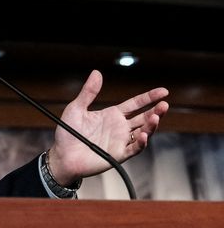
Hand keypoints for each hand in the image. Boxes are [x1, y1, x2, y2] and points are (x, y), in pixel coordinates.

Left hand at [47, 70, 168, 185]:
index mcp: (112, 115)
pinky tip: (144, 135)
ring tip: (156, 117)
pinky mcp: (118, 154)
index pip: (136, 104)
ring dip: (151, 126)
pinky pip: (133, 149)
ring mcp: (120, 141)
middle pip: (143, 118)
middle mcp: (120, 127)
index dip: (149, 97)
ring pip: (143, 132)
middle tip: (164, 104)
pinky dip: (141, 143)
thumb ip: (88, 92)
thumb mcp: (76, 108)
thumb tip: (96, 73)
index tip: (163, 91)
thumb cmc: (68, 133)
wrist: (62, 155)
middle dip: (156, 111)